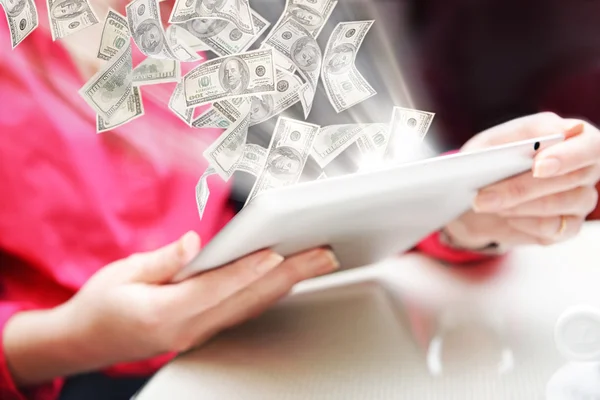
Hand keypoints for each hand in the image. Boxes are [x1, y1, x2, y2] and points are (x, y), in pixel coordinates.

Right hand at [5, 232, 338, 385]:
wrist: (84, 342)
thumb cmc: (99, 306)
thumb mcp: (122, 275)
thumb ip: (162, 261)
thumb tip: (192, 244)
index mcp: (165, 312)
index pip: (217, 288)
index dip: (248, 270)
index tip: (277, 253)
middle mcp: (188, 328)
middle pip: (248, 299)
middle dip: (290, 274)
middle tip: (323, 255)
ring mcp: (197, 333)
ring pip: (251, 307)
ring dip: (287, 284)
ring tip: (317, 264)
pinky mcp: (201, 331)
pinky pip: (241, 312)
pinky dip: (268, 295)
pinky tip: (286, 281)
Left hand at [444, 112, 599, 250]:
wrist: (479, 194)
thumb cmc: (492, 160)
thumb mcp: (492, 142)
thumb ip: (515, 137)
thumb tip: (534, 143)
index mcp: (575, 137)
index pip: (589, 145)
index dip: (567, 156)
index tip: (538, 166)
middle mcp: (586, 168)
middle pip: (570, 178)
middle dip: (521, 188)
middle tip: (483, 195)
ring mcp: (582, 199)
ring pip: (558, 204)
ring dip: (516, 204)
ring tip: (485, 202)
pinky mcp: (568, 226)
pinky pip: (551, 228)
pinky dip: (522, 222)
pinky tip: (504, 215)